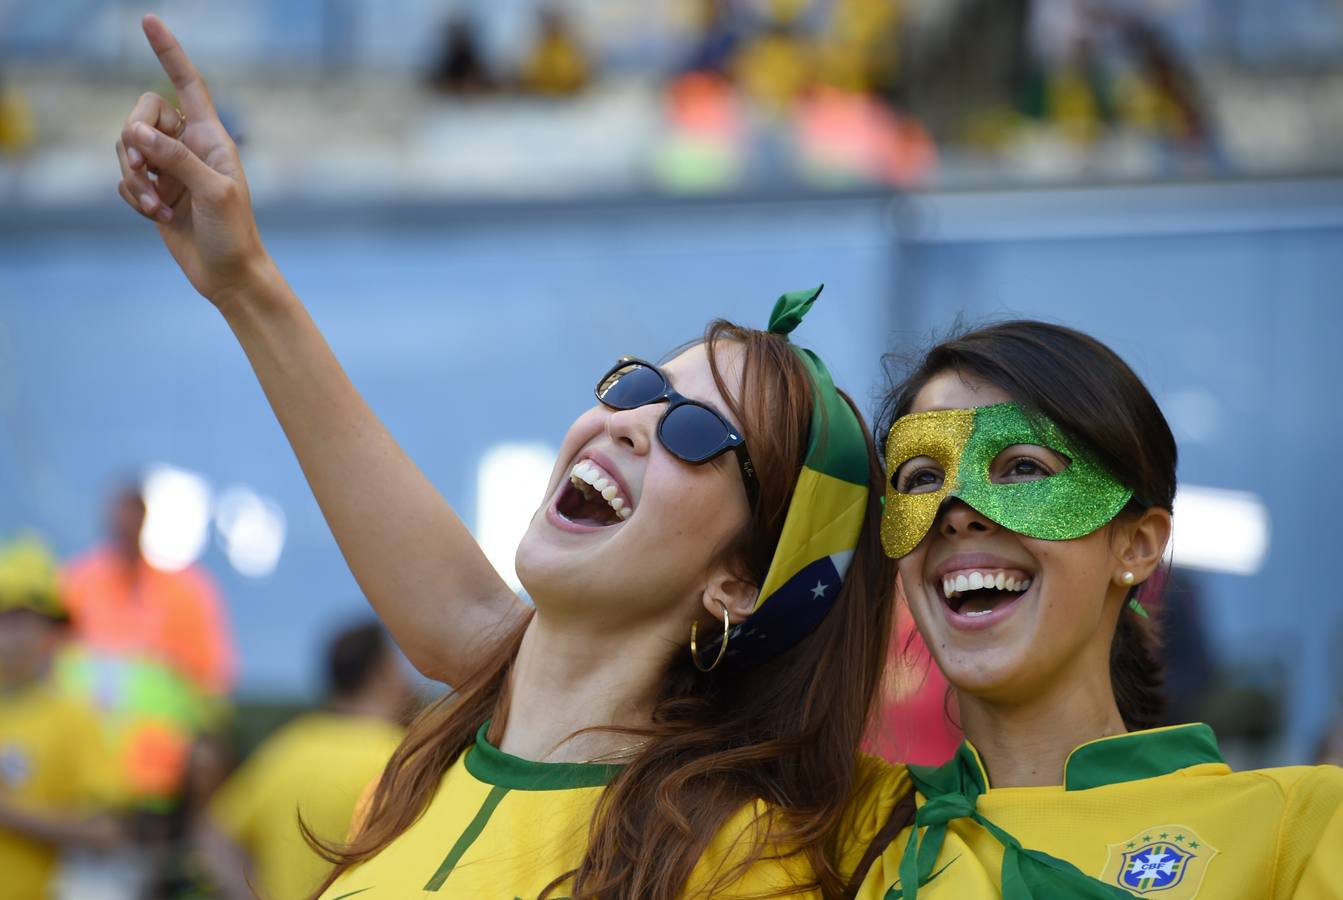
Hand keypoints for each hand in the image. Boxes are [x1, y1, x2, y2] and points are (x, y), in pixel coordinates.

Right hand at [115, 15, 270, 304]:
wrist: (229, 275)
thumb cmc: (234, 233)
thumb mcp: (212, 192)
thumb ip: (176, 159)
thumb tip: (134, 133)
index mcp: (211, 136)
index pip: (188, 84)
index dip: (170, 53)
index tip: (149, 21)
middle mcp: (189, 145)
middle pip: (141, 114)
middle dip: (133, 141)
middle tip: (144, 171)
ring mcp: (170, 168)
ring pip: (127, 148)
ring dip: (133, 176)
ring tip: (156, 206)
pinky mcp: (155, 191)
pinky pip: (125, 179)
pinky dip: (133, 195)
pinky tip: (156, 216)